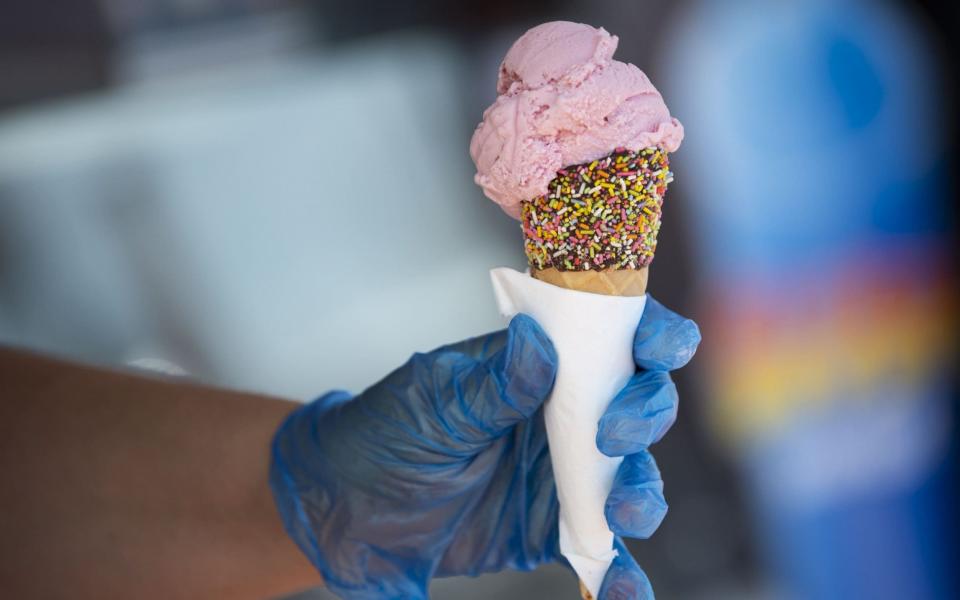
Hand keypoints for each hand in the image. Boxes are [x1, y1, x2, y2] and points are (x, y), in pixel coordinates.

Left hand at [270, 298, 699, 598]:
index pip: (613, 337)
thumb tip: (537, 343)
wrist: (346, 509)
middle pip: (638, 405)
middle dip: (645, 416)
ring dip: (644, 495)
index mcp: (541, 364)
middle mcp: (565, 415)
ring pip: (632, 479)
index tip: (660, 350)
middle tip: (613, 437)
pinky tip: (625, 594)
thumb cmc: (386, 432)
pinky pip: (602, 554)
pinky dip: (622, 577)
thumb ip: (490, 385)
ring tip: (624, 516)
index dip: (654, 336)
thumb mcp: (433, 403)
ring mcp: (563, 476)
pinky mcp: (551, 533)